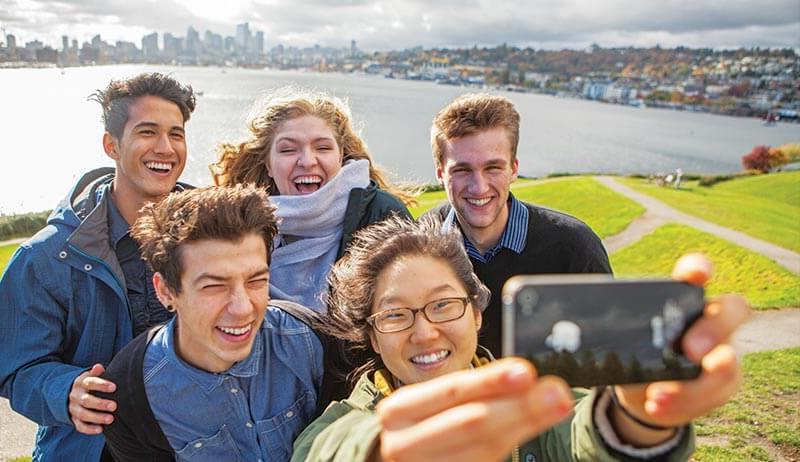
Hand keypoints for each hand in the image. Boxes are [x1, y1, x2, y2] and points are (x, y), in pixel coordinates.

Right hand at [68, 363, 116, 434]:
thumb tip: (99, 367)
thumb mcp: (90, 375)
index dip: (101, 385)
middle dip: (100, 404)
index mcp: (81, 383)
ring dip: (96, 417)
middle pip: (86, 400)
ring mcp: (74, 409)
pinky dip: (89, 429)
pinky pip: (80, 426)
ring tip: (110, 419)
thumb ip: (96, 372)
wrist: (69, 394)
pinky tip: (100, 430)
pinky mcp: (74, 419)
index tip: (114, 387)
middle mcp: (76, 396)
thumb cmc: (88, 384)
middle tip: (114, 406)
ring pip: (83, 414)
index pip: (90, 383)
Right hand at [374, 358, 572, 461]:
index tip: (527, 372)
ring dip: (523, 428)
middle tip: (557, 393)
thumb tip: (524, 377)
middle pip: (471, 423)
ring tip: (555, 409)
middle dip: (519, 407)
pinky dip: (508, 451)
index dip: (490, 382)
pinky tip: (529, 434)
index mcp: (399, 411)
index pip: (451, 391)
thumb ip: (471, 393)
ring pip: (482, 451)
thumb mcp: (427, 405)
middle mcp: (404, 443)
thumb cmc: (418, 429)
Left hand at [614, 253, 749, 443]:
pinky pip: (715, 396)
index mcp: (684, 298)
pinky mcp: (724, 385)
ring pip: (729, 362)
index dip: (699, 268)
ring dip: (696, 383)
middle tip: (691, 350)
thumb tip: (574, 323)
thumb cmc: (634, 352)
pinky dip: (685, 404)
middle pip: (734, 309)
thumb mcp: (623, 337)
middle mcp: (711, 320)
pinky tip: (657, 406)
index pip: (697, 273)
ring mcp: (723, 352)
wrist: (645, 394)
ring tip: (658, 395)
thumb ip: (615, 327)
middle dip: (715, 328)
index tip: (695, 274)